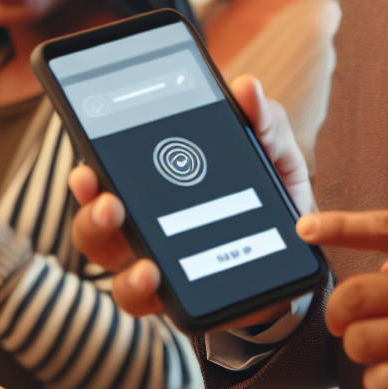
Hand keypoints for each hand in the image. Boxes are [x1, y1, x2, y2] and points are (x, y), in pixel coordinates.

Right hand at [67, 75, 311, 327]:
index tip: (85, 169)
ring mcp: (153, 260)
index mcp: (153, 178)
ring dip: (120, 264)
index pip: (105, 171)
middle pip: (93, 222)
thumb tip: (246, 87)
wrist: (302, 251)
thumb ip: (263, 120)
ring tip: (145, 264)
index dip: (87, 173)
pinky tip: (161, 282)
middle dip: (92, 215)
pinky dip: (145, 293)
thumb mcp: (274, 151)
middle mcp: (141, 220)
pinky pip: (143, 301)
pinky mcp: (174, 296)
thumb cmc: (271, 191)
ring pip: (112, 266)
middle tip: (110, 205)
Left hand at [305, 210, 387, 388]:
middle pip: (355, 294)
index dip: (336, 226)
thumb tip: (381, 268)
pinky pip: (384, 381)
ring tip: (378, 349)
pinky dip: (378, 380)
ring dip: (358, 347)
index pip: (382, 226)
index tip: (305, 229)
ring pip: (361, 340)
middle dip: (338, 312)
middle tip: (345, 320)